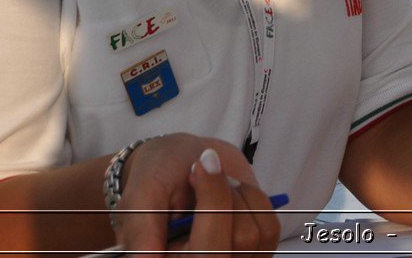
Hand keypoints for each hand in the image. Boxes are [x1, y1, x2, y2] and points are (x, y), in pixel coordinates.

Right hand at [114, 134, 279, 255]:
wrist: (179, 163)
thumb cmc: (156, 180)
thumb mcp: (141, 198)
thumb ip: (143, 230)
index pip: (206, 254)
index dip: (213, 206)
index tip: (198, 166)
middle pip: (241, 241)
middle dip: (224, 195)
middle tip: (199, 171)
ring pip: (258, 233)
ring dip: (238, 197)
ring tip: (213, 187)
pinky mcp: (256, 251)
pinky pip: (270, 227)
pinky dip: (253, 200)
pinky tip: (231, 194)